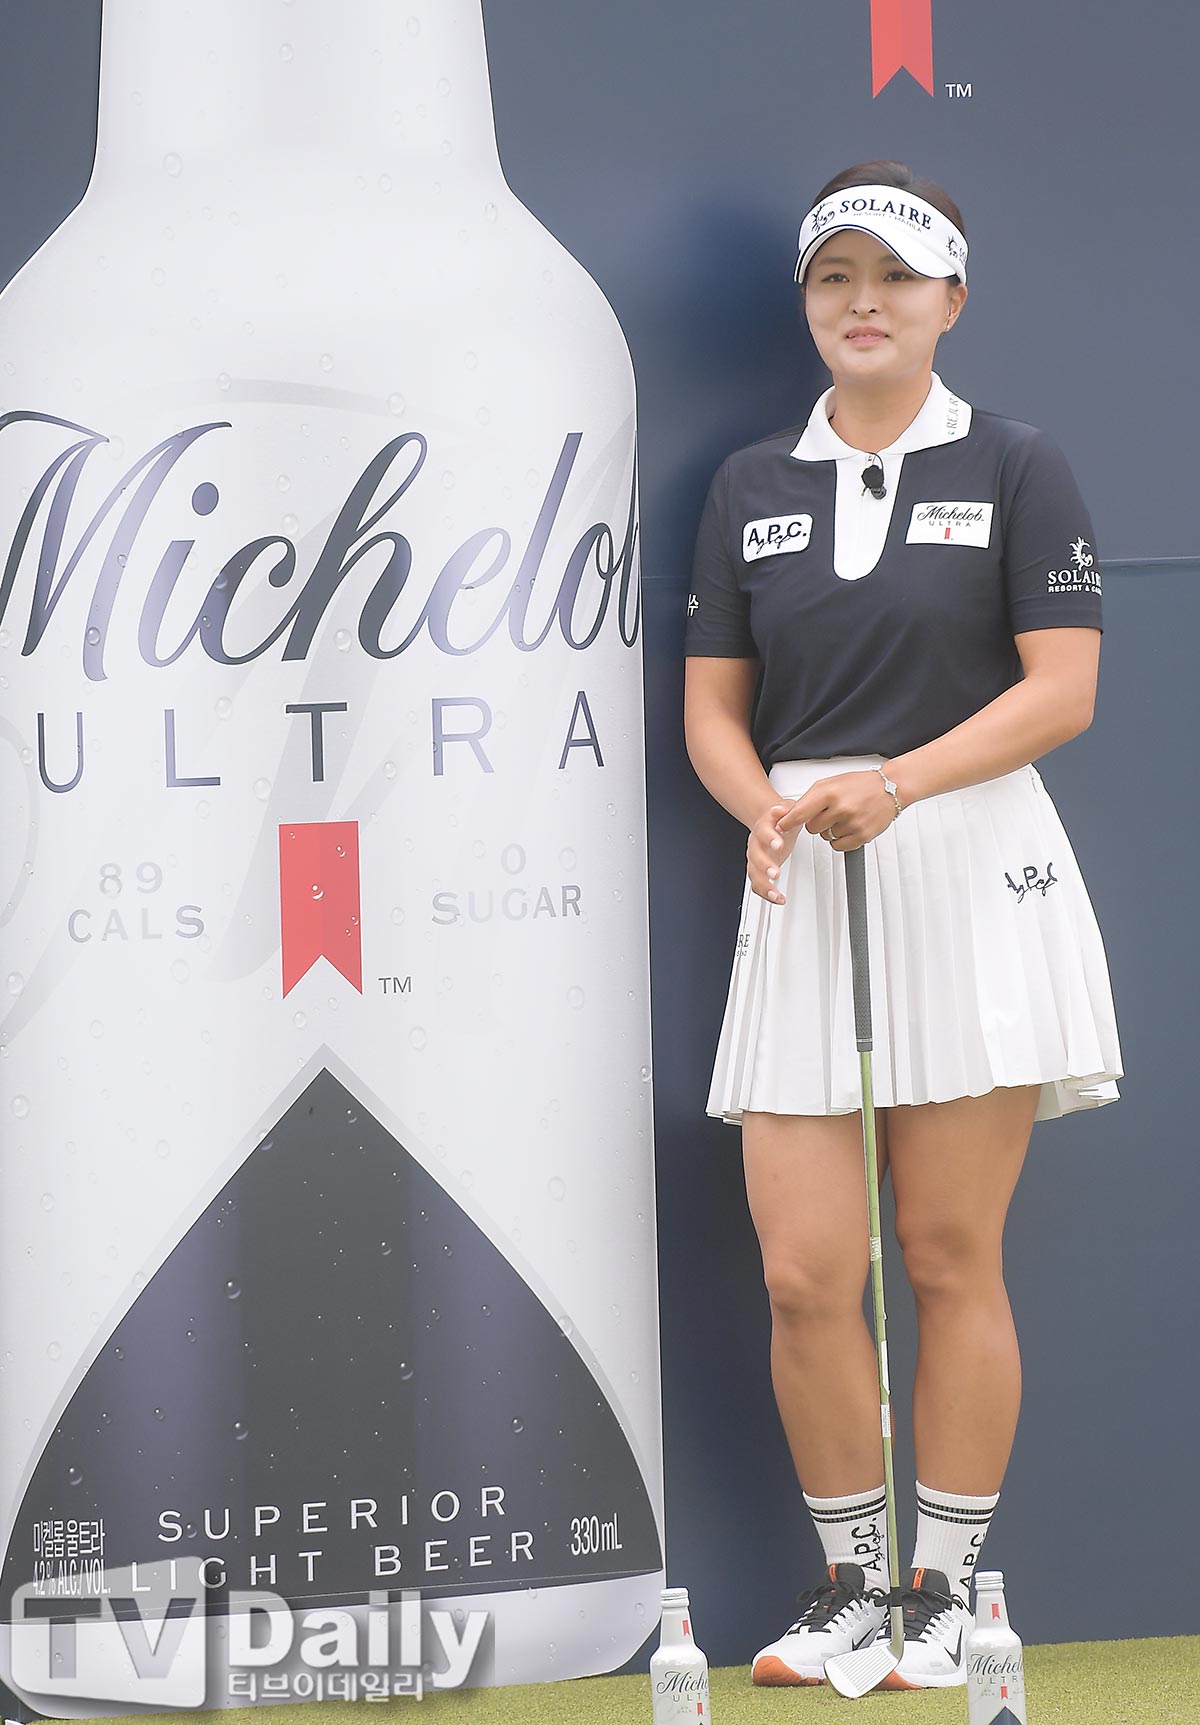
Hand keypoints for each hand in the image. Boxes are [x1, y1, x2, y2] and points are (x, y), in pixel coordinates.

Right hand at [747, 801, 798, 903]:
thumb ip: (786, 809)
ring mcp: (755, 859)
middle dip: (764, 866)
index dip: (770, 839)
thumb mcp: (788, 808)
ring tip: (776, 894)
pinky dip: (767, 894)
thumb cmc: (780, 818)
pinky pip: (758, 884)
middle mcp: (756, 844)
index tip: (779, 844)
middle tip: (775, 873)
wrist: (770, 823)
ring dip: (764, 885)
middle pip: (755, 856)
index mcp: (763, 828)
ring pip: (754, 873)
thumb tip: (780, 810)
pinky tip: (778, 899)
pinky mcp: (758, 870)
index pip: (764, 832)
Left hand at [776, 770, 897, 853]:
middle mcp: (840, 808)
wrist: (889, 788)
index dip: (787, 822)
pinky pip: (838, 846)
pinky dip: (840, 839)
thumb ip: (807, 799)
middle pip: (811, 828)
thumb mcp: (829, 784)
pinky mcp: (862, 836)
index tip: (780, 826)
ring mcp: (852, 823)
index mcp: (829, 792)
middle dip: (816, 823)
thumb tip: (784, 813)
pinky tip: (848, 826)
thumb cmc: (858, 785)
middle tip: (829, 813)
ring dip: (830, 830)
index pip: (800, 813)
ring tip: (844, 816)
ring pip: (825, 837)